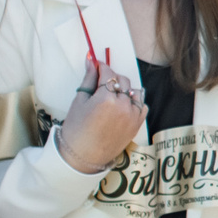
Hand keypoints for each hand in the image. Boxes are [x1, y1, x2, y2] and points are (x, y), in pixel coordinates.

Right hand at [57, 55, 146, 174]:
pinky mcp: (137, 124)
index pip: (108, 73)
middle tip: (100, 84)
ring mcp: (133, 115)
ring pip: (134, 91)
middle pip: (122, 80)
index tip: (96, 66)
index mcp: (106, 98)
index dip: (101, 67)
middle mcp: (123, 105)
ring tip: (111, 96)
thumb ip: (89, 79)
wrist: (84, 156)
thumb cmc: (76, 129)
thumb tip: (92, 61)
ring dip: (124, 89)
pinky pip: (141, 105)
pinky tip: (122, 105)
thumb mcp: (79, 101)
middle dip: (111, 79)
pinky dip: (134, 102)